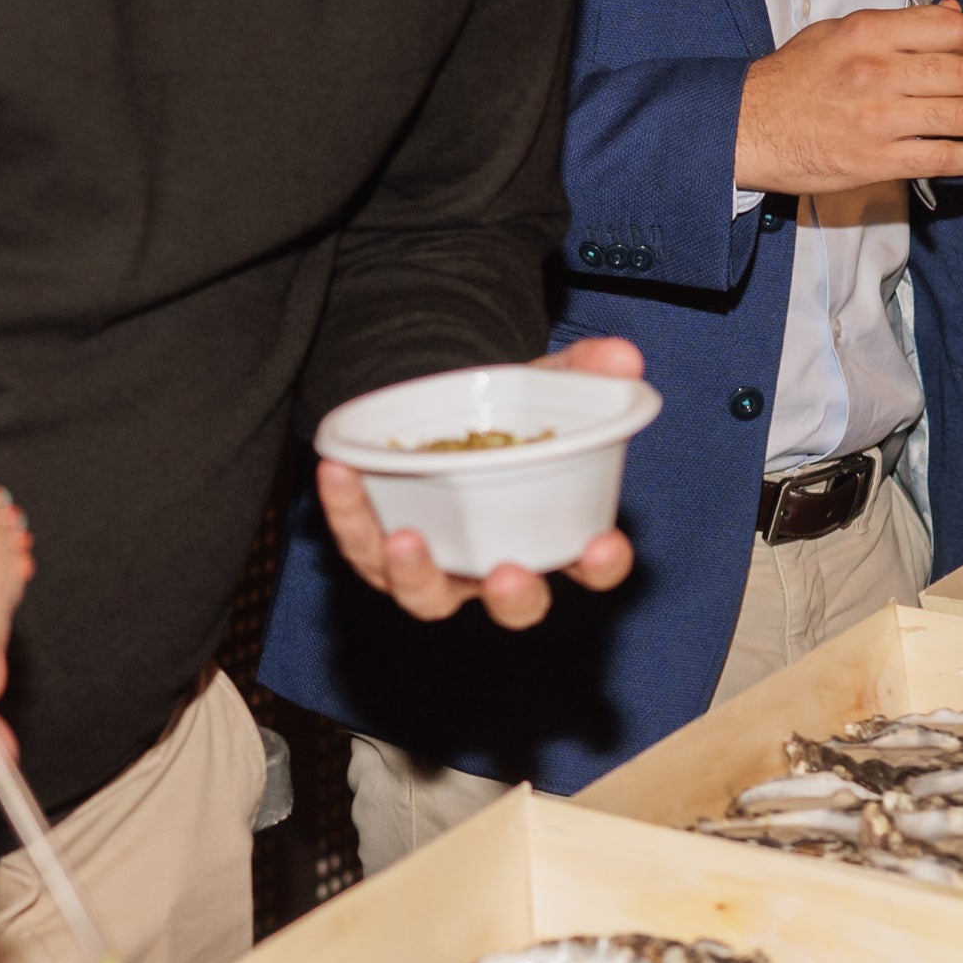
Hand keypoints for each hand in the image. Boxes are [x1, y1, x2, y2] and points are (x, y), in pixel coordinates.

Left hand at [315, 336, 643, 630]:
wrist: (437, 407)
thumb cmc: (507, 411)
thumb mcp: (546, 383)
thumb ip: (585, 370)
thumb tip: (624, 356)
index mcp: (554, 532)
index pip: (592, 564)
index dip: (602, 563)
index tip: (602, 544)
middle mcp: (499, 563)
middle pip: (515, 606)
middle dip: (513, 598)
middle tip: (506, 574)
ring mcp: (440, 567)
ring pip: (429, 597)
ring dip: (416, 575)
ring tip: (405, 538)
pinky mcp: (382, 554)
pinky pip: (362, 545)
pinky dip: (348, 513)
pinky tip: (337, 471)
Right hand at [735, 2, 962, 196]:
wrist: (746, 126)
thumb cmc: (790, 79)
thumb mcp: (838, 33)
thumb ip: (896, 25)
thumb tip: (951, 16)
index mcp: (869, 33)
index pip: (950, 29)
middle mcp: (878, 72)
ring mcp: (879, 119)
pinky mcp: (876, 160)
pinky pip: (942, 156)